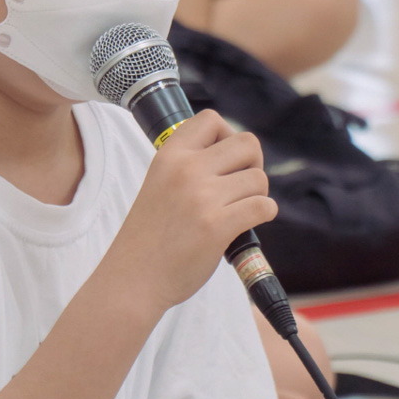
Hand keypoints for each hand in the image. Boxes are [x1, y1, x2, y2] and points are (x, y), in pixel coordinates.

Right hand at [104, 110, 274, 315]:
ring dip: (257, 195)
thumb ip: (189, 166)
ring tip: (238, 211)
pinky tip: (249, 224)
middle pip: (247, 143)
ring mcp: (202, 197)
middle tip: (240, 187)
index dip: (228, 137)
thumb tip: (235, 156)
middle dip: (252, 164)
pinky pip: (263, 206)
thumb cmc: (149, 236)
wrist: (133, 278)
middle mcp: (186, 169)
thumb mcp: (158, 184)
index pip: (212, 120)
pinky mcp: (218, 226)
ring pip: (259, 178)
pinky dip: (265, 213)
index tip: (224, 162)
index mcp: (169, 156)